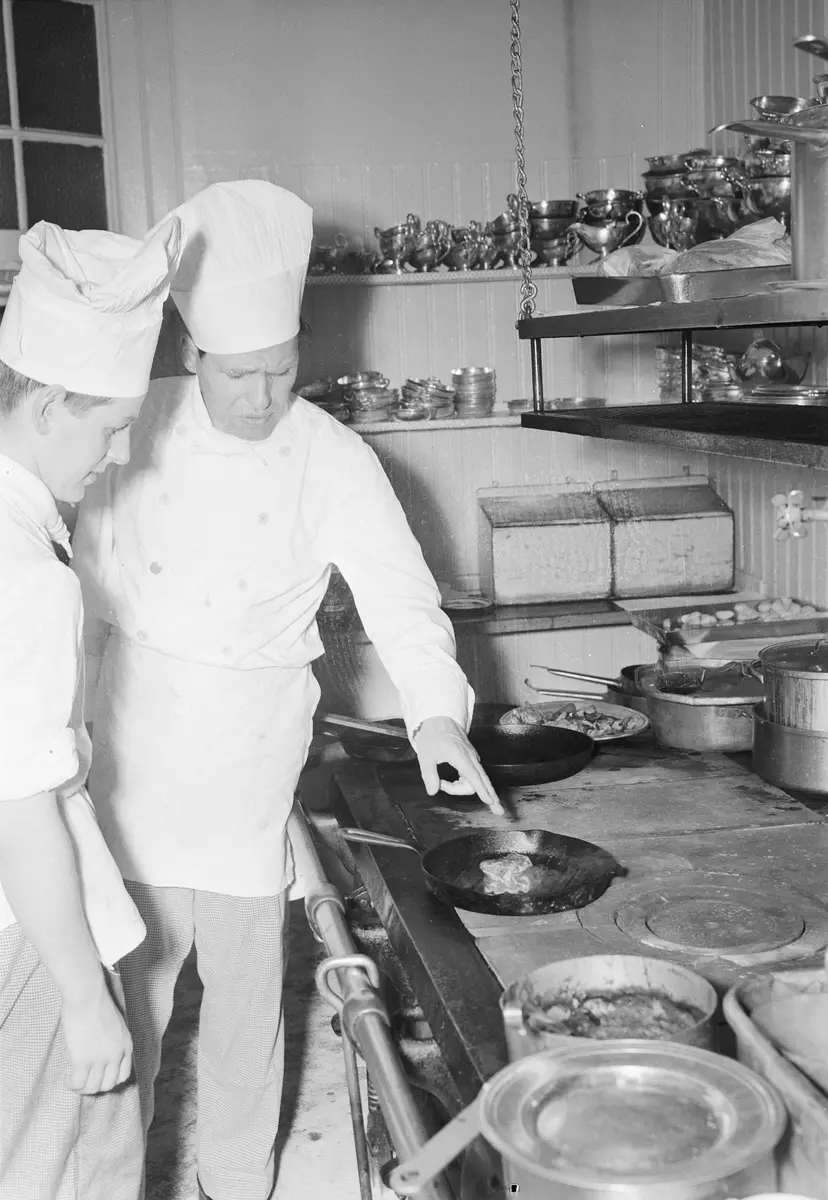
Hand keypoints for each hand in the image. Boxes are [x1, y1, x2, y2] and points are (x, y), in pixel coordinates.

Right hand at [61, 979, 133, 1093]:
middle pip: (108, 1085)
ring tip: (72, 1080)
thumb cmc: (98, 1004)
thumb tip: (101, 1053)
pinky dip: (71, 1084)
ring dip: (81, 1088)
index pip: (123, 1076)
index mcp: (127, 1046)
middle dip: (95, 1086)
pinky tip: (66, 1076)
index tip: (99, 1077)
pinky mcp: (83, 1060)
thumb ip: (113, 1042)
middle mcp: (116, 1056)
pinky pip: (77, 1084)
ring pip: (92, 1088)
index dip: (110, 1080)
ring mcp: (100, 1060)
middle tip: (83, 1080)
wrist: (88, 996)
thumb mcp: (116, 1026)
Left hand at [413, 717, 503, 814]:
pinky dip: (466, 782)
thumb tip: (433, 792)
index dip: (482, 791)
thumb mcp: (425, 755)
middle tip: (499, 811)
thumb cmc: (432, 734)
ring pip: (476, 779)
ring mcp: (472, 757)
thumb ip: (429, 774)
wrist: (439, 717)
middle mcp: (470, 758)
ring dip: (462, 787)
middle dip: (491, 796)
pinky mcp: (470, 757)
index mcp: (461, 756)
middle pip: (482, 781)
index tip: (491, 802)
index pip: (474, 777)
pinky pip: (473, 774)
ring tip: (443, 785)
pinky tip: (454, 784)